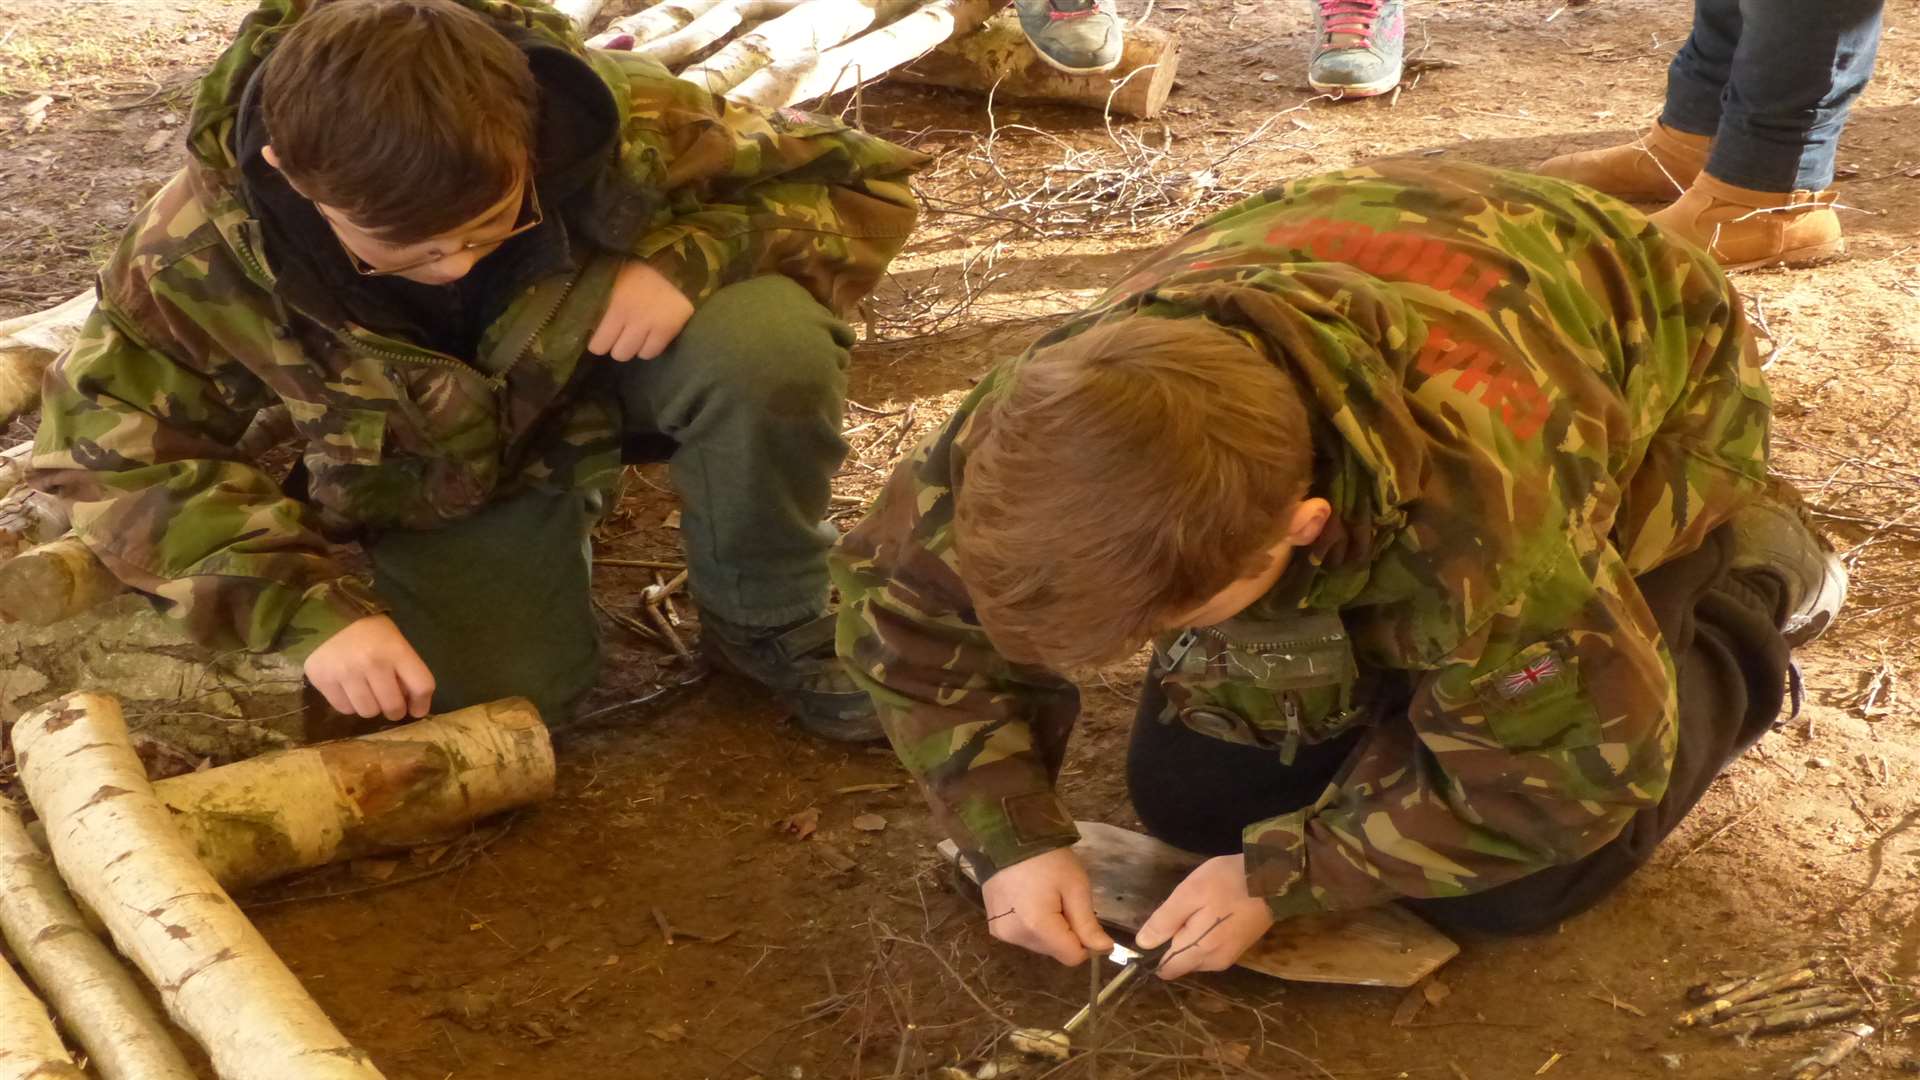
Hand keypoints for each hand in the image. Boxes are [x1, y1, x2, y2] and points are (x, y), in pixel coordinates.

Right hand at [303, 615, 434, 721]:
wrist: (324, 615)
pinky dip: (349, 704)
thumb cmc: (366, 628)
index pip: (422, 686)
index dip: (422, 704)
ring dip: (371, 707)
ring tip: (366, 694)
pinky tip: (348, 690)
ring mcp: (346, 673)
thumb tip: (409, 701)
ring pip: (368, 712)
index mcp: (396, 649)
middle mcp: (373, 663)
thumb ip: (403, 667)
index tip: (416, 709)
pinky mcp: (323, 680)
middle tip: (389, 704)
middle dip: (395, 710)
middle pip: (393, 706)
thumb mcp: (393, 639)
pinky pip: (344, 708)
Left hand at [588, 260, 693, 361]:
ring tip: (635, 334)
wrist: (670, 260)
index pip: (599, 345)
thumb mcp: (611, 283)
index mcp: (616, 307)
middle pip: (619, 353)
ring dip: (634, 347)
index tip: (599, 339)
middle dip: (616, 346)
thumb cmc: (635, 269)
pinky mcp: (670, 328)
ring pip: (637, 354)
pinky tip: (649, 335)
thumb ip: (601, 305)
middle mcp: (635, 320)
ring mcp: (655, 325)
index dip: (598, 344)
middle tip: (619, 335)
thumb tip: (590, 327)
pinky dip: (649, 347)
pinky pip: (654, 351)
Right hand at [979, 847, 1113, 965]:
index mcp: (1038, 927)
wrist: (1008, 837)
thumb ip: (1088, 924)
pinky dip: (1031, 925)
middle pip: (1055, 951)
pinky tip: (1029, 901)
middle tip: (1061, 899)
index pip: (1072, 957)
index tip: (1084, 916)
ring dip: (1048, 929)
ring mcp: (1001, 933)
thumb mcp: (1075, 886)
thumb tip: (1104, 950)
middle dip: (1064, 932)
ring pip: (1039, 944)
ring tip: (1043, 897)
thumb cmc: (1047, 858)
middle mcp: (1016, 937)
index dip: (1085, 942)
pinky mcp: (994, 927)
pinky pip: (1023, 936)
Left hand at [1135, 854, 1273, 979]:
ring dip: (1189, 938)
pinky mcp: (1237, 948)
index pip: (1166, 968)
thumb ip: (1165, 921)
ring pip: (1194, 955)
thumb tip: (1143, 944)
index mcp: (1198, 951)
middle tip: (1182, 909)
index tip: (1156, 928)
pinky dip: (1203, 936)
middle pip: (1179, 962)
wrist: (1276, 880)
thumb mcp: (1189, 893)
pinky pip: (1209, 949)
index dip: (1153, 952)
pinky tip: (1209, 914)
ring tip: (1197, 908)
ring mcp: (1227, 957)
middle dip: (1173, 942)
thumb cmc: (1228, 882)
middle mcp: (1212, 962)